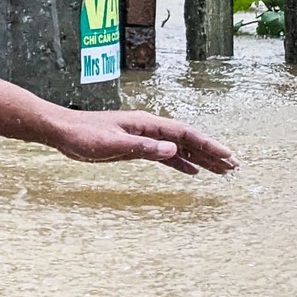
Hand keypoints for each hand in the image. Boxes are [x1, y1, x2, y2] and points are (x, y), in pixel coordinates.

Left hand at [45, 109, 236, 175]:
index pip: (185, 134)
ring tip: (222, 171)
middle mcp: (149, 129)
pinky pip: (164, 156)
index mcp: (147, 124)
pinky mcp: (134, 147)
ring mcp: (143, 138)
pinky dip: (180, 164)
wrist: (61, 131)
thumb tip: (173, 150)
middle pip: (187, 140)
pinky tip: (193, 172)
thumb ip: (142, 147)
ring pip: (178, 149)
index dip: (208, 145)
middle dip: (211, 153)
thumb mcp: (112, 143)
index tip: (228, 156)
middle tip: (234, 167)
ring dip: (200, 159)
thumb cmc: (83, 135)